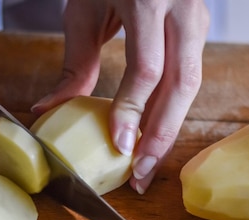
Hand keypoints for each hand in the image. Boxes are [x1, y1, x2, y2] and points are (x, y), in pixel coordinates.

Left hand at [31, 0, 209, 193]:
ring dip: (170, 130)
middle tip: (141, 174)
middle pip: (180, 85)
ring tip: (148, 165)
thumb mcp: (84, 11)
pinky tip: (155, 136)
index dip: (133, 111)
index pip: (147, 69)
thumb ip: (76, 64)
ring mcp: (197, 20)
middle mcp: (182, 11)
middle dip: (160, 135)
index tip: (120, 147)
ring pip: (191, 87)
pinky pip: (189, 79)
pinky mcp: (199, 32)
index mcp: (149, 0)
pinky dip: (172, 112)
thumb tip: (49, 110)